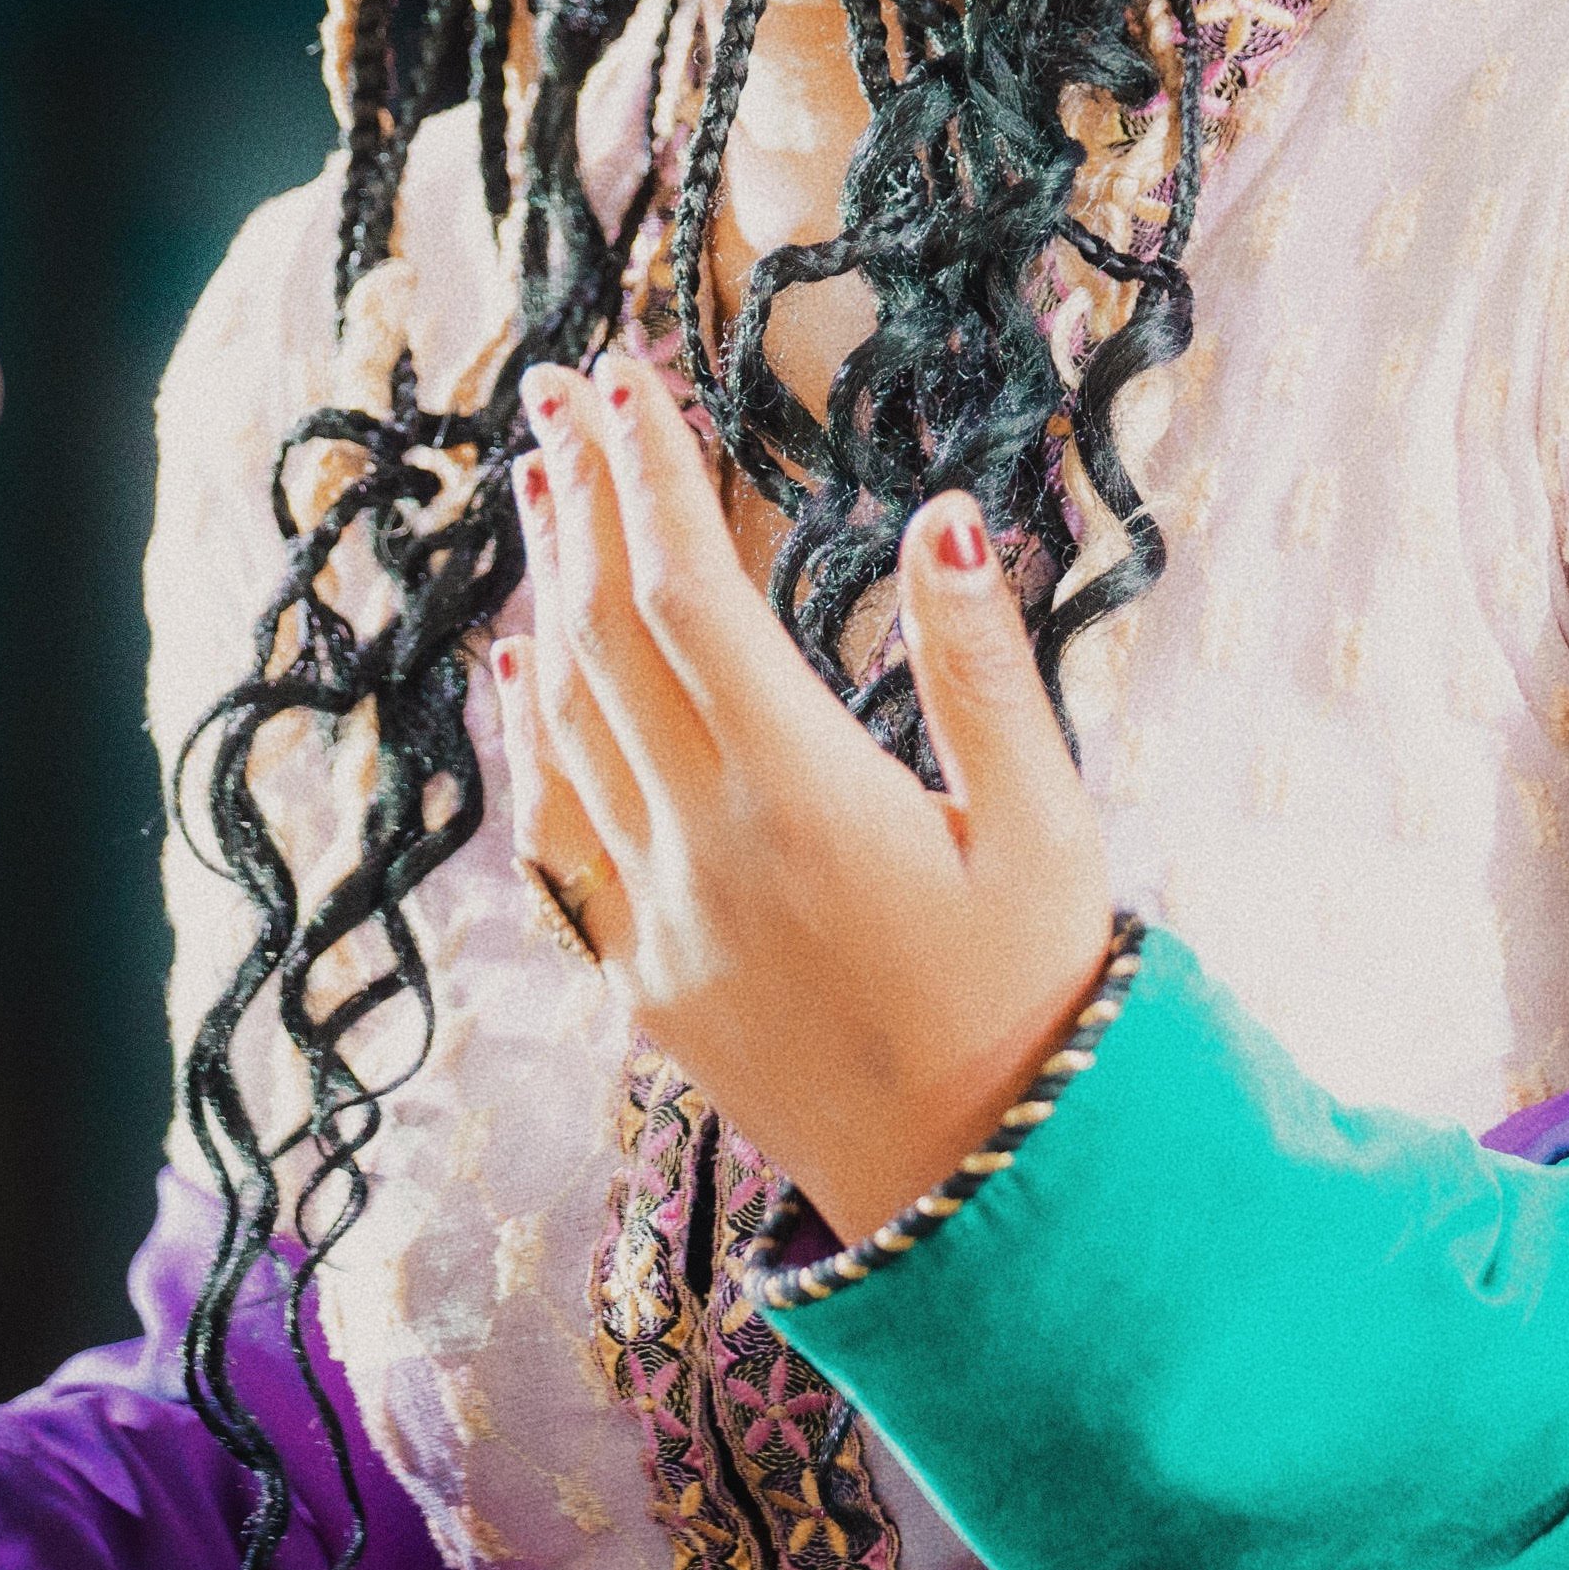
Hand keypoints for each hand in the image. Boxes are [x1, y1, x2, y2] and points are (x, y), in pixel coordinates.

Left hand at [495, 351, 1115, 1244]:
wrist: (981, 1192)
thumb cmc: (1037, 998)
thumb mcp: (1048, 827)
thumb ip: (983, 669)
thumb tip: (941, 515)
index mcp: (802, 795)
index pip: (685, 592)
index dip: (645, 475)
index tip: (623, 378)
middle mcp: (702, 848)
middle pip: (603, 634)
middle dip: (579, 497)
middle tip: (558, 387)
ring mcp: (655, 917)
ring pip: (566, 718)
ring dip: (546, 586)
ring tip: (538, 480)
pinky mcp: (640, 975)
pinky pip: (553, 826)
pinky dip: (527, 727)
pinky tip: (520, 661)